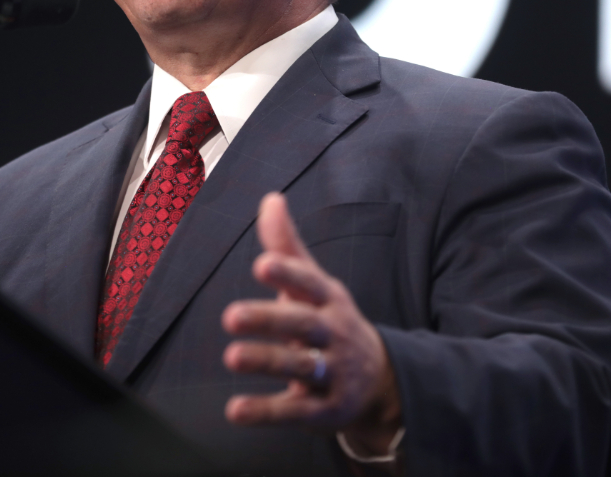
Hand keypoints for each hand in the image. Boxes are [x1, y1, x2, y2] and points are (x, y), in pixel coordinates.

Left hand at [221, 193, 401, 456]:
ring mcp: (332, 374)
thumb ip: (287, 245)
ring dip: (266, 361)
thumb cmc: (331, 321)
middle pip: (302, 325)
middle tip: (230, 316)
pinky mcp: (325, 411)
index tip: (262, 264)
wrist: (380, 382)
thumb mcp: (315, 284)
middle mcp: (333, 335)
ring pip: (299, 367)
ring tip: (232, 357)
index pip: (310, 284)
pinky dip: (265, 412)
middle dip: (268, 320)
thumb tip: (270, 198)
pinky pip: (294, 412)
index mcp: (329, 301)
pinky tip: (234, 410)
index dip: (288, 274)